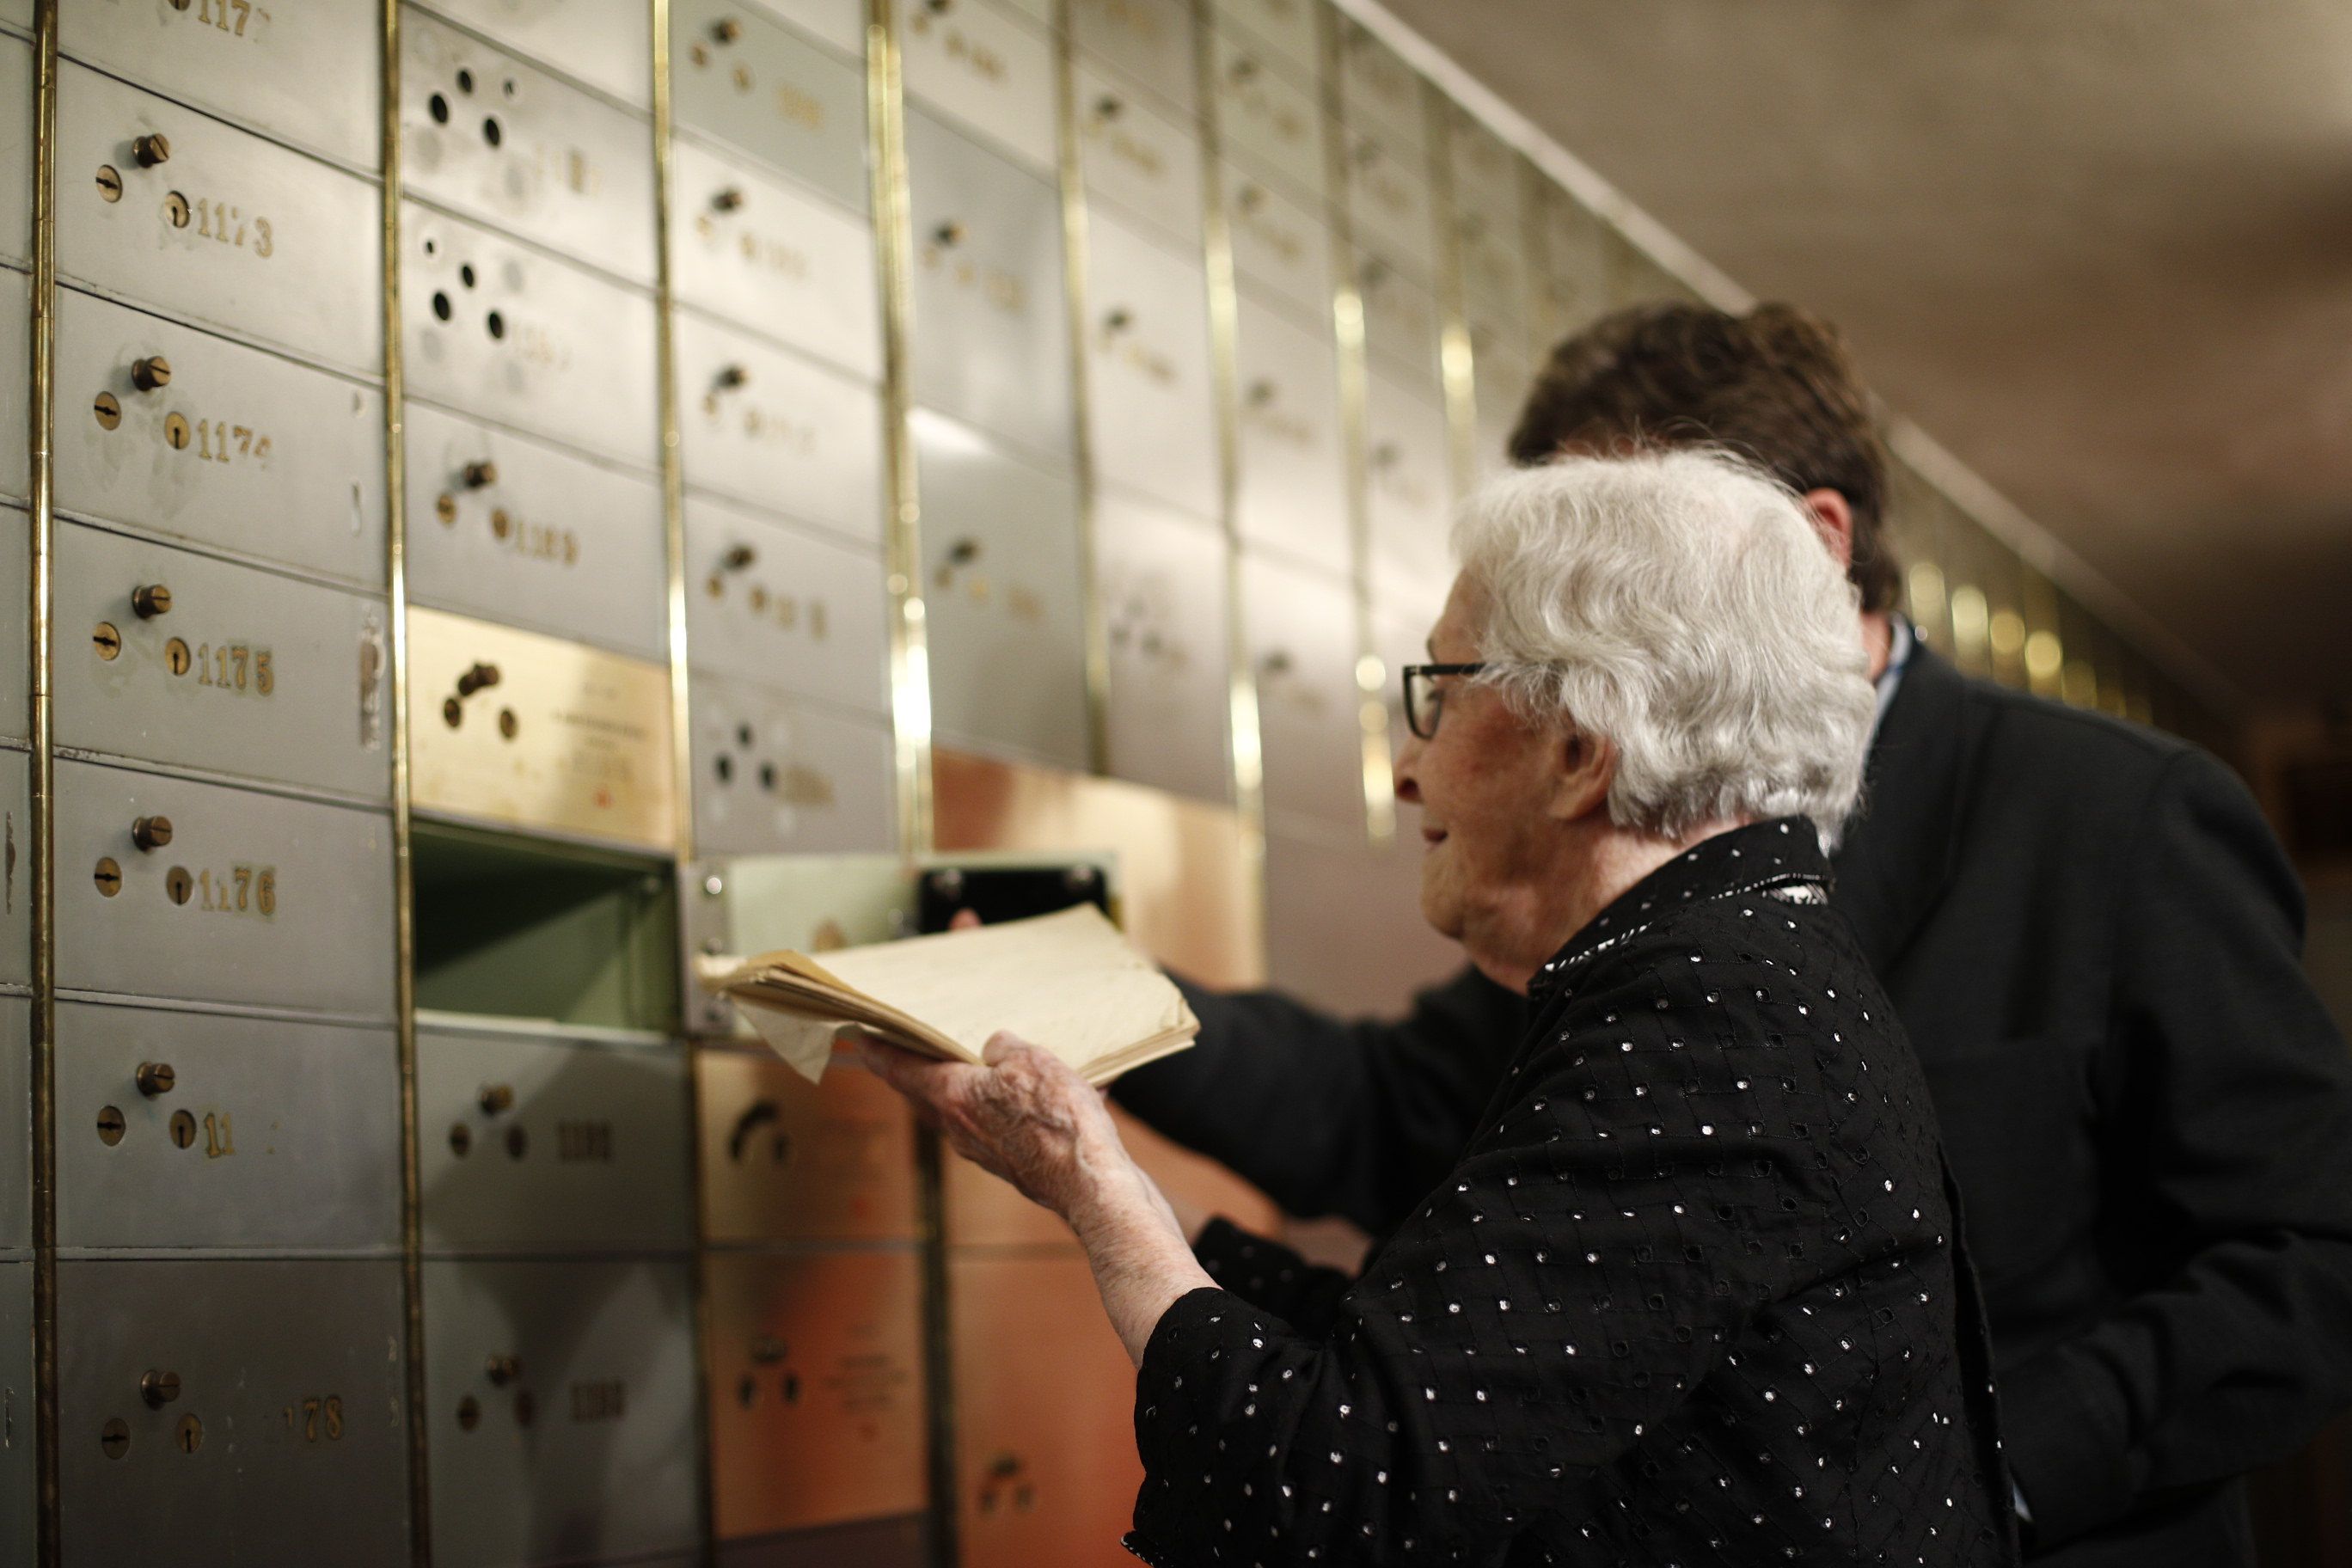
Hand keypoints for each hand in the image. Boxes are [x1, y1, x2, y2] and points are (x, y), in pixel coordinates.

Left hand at [861, 1031, 1133, 1221]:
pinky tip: (1039, 1097)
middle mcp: (961, 1129)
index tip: (860, 1039)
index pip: (901, 1070)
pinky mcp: (1017, 1164)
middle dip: (915, 1074)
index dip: (879, 1052)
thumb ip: (1006, 1049)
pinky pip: (1002, 1128)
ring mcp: (988, 1151)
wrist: (1091, 1186)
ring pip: (964, 1114)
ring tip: (978, 1069)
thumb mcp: (1031, 1063)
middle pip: (926, 1095)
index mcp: (954, 1098)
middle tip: (908, 1053)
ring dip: (964, 1092)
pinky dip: (1006, 1110)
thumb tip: (996, 1048)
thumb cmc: (1059, 1124)